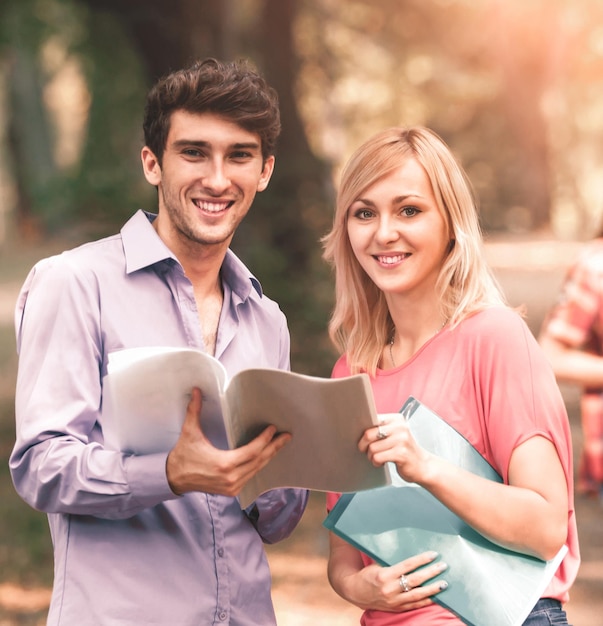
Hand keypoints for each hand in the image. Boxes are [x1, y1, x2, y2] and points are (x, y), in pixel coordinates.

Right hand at [166, 387, 290, 495]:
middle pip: (260, 461)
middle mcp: (231, 478)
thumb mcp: (190, 432)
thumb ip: (194, 411)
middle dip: (274, 448)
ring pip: (257, 470)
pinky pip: (251, 476)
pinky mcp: (231, 491)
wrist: (174, 478)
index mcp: (223, 464)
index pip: (252, 452)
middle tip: (286, 436)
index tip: (273, 429)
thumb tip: (197, 391)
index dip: (264, 440)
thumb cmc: (183, 455)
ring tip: (280, 444)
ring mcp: (232, 487)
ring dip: (269, 456)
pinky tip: (266, 456)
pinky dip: (259, 465)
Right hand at [346, 551, 447, 611]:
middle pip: (415, 580)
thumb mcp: (376, 564)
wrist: (356, 592)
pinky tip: (436, 596)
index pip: (407, 566)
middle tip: (443, 566)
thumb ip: (391, 561)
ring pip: (417, 595)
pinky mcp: (397, 608)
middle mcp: (390, 589)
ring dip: (432, 589)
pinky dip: (426, 601)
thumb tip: (408, 550)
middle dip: (431, 573)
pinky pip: (414, 605)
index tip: (433, 554)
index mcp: (384, 575)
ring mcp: (394, 601)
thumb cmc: (367, 574)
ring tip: (445, 583)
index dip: (421, 560)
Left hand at [359, 416, 431, 484]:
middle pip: (368, 434)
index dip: (362, 430)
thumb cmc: (403, 449)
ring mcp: (402, 440)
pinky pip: (378, 458)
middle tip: (366, 450)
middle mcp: (400, 427)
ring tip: (377, 457)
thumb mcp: (394, 434)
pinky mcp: (401, 453)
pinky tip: (382, 462)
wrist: (423, 465)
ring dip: (370, 456)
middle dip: (363, 445)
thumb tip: (355, 428)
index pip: (371, 419)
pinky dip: (376, 462)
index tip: (362, 438)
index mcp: (396, 419)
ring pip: (372, 448)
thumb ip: (380, 428)